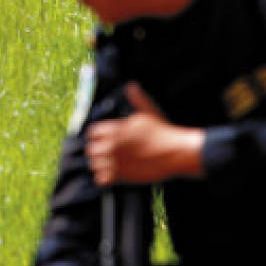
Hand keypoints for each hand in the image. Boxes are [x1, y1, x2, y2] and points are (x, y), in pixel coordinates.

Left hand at [85, 82, 204, 185]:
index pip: (92, 132)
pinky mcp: (122, 175)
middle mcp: (112, 145)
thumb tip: (131, 86)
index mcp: (115, 129)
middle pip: (90, 149)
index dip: (96, 136)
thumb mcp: (149, 112)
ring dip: (99, 164)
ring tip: (107, 164)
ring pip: (94, 164)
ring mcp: (116, 160)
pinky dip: (104, 178)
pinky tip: (112, 174)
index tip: (101, 139)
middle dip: (96, 150)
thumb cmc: (163, 132)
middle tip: (104, 152)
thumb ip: (136, 99)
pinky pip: (101, 179)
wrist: (175, 153)